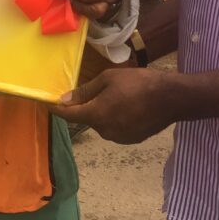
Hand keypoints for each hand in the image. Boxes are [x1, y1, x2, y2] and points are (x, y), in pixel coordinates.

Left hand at [52, 68, 178, 143]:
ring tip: (117, 96)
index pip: (68, 115)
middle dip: (86, 107)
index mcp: (96, 115)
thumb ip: (85, 92)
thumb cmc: (138, 83)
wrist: (171, 98)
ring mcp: (119, 138)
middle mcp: (104, 131)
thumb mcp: (108, 79)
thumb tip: (65, 100)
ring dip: (102, 112)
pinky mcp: (131, 140)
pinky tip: (127, 106)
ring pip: (102, 124)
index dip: (56, 109)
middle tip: (95, 90)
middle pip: (87, 119)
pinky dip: (115, 118)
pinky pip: (115, 128)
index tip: (47, 104)